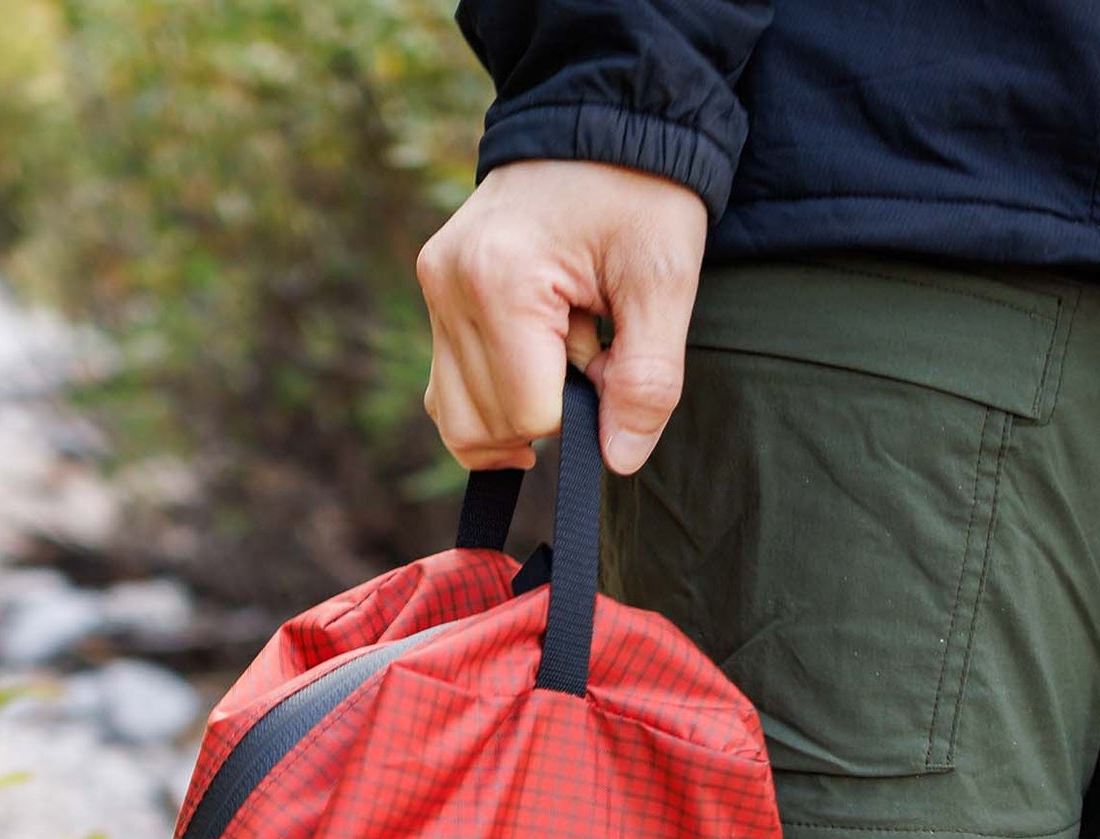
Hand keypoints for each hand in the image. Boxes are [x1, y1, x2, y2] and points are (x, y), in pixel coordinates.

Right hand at [416, 159, 707, 475]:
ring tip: (561, 341)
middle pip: (489, 424)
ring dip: (520, 406)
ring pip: (458, 420)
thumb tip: (616, 462)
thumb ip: (647, 382)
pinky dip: (489, 401)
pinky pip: (445, 389)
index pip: (530, 415)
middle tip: (588, 340)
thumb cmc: (642, 191)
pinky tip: (529, 368)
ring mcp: (434, 288)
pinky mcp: (434, 290)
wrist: (604, 116)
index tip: (607, 348)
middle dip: (549, 408)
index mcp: (501, 280)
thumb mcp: (665, 282)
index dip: (581, 408)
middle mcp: (449, 285)